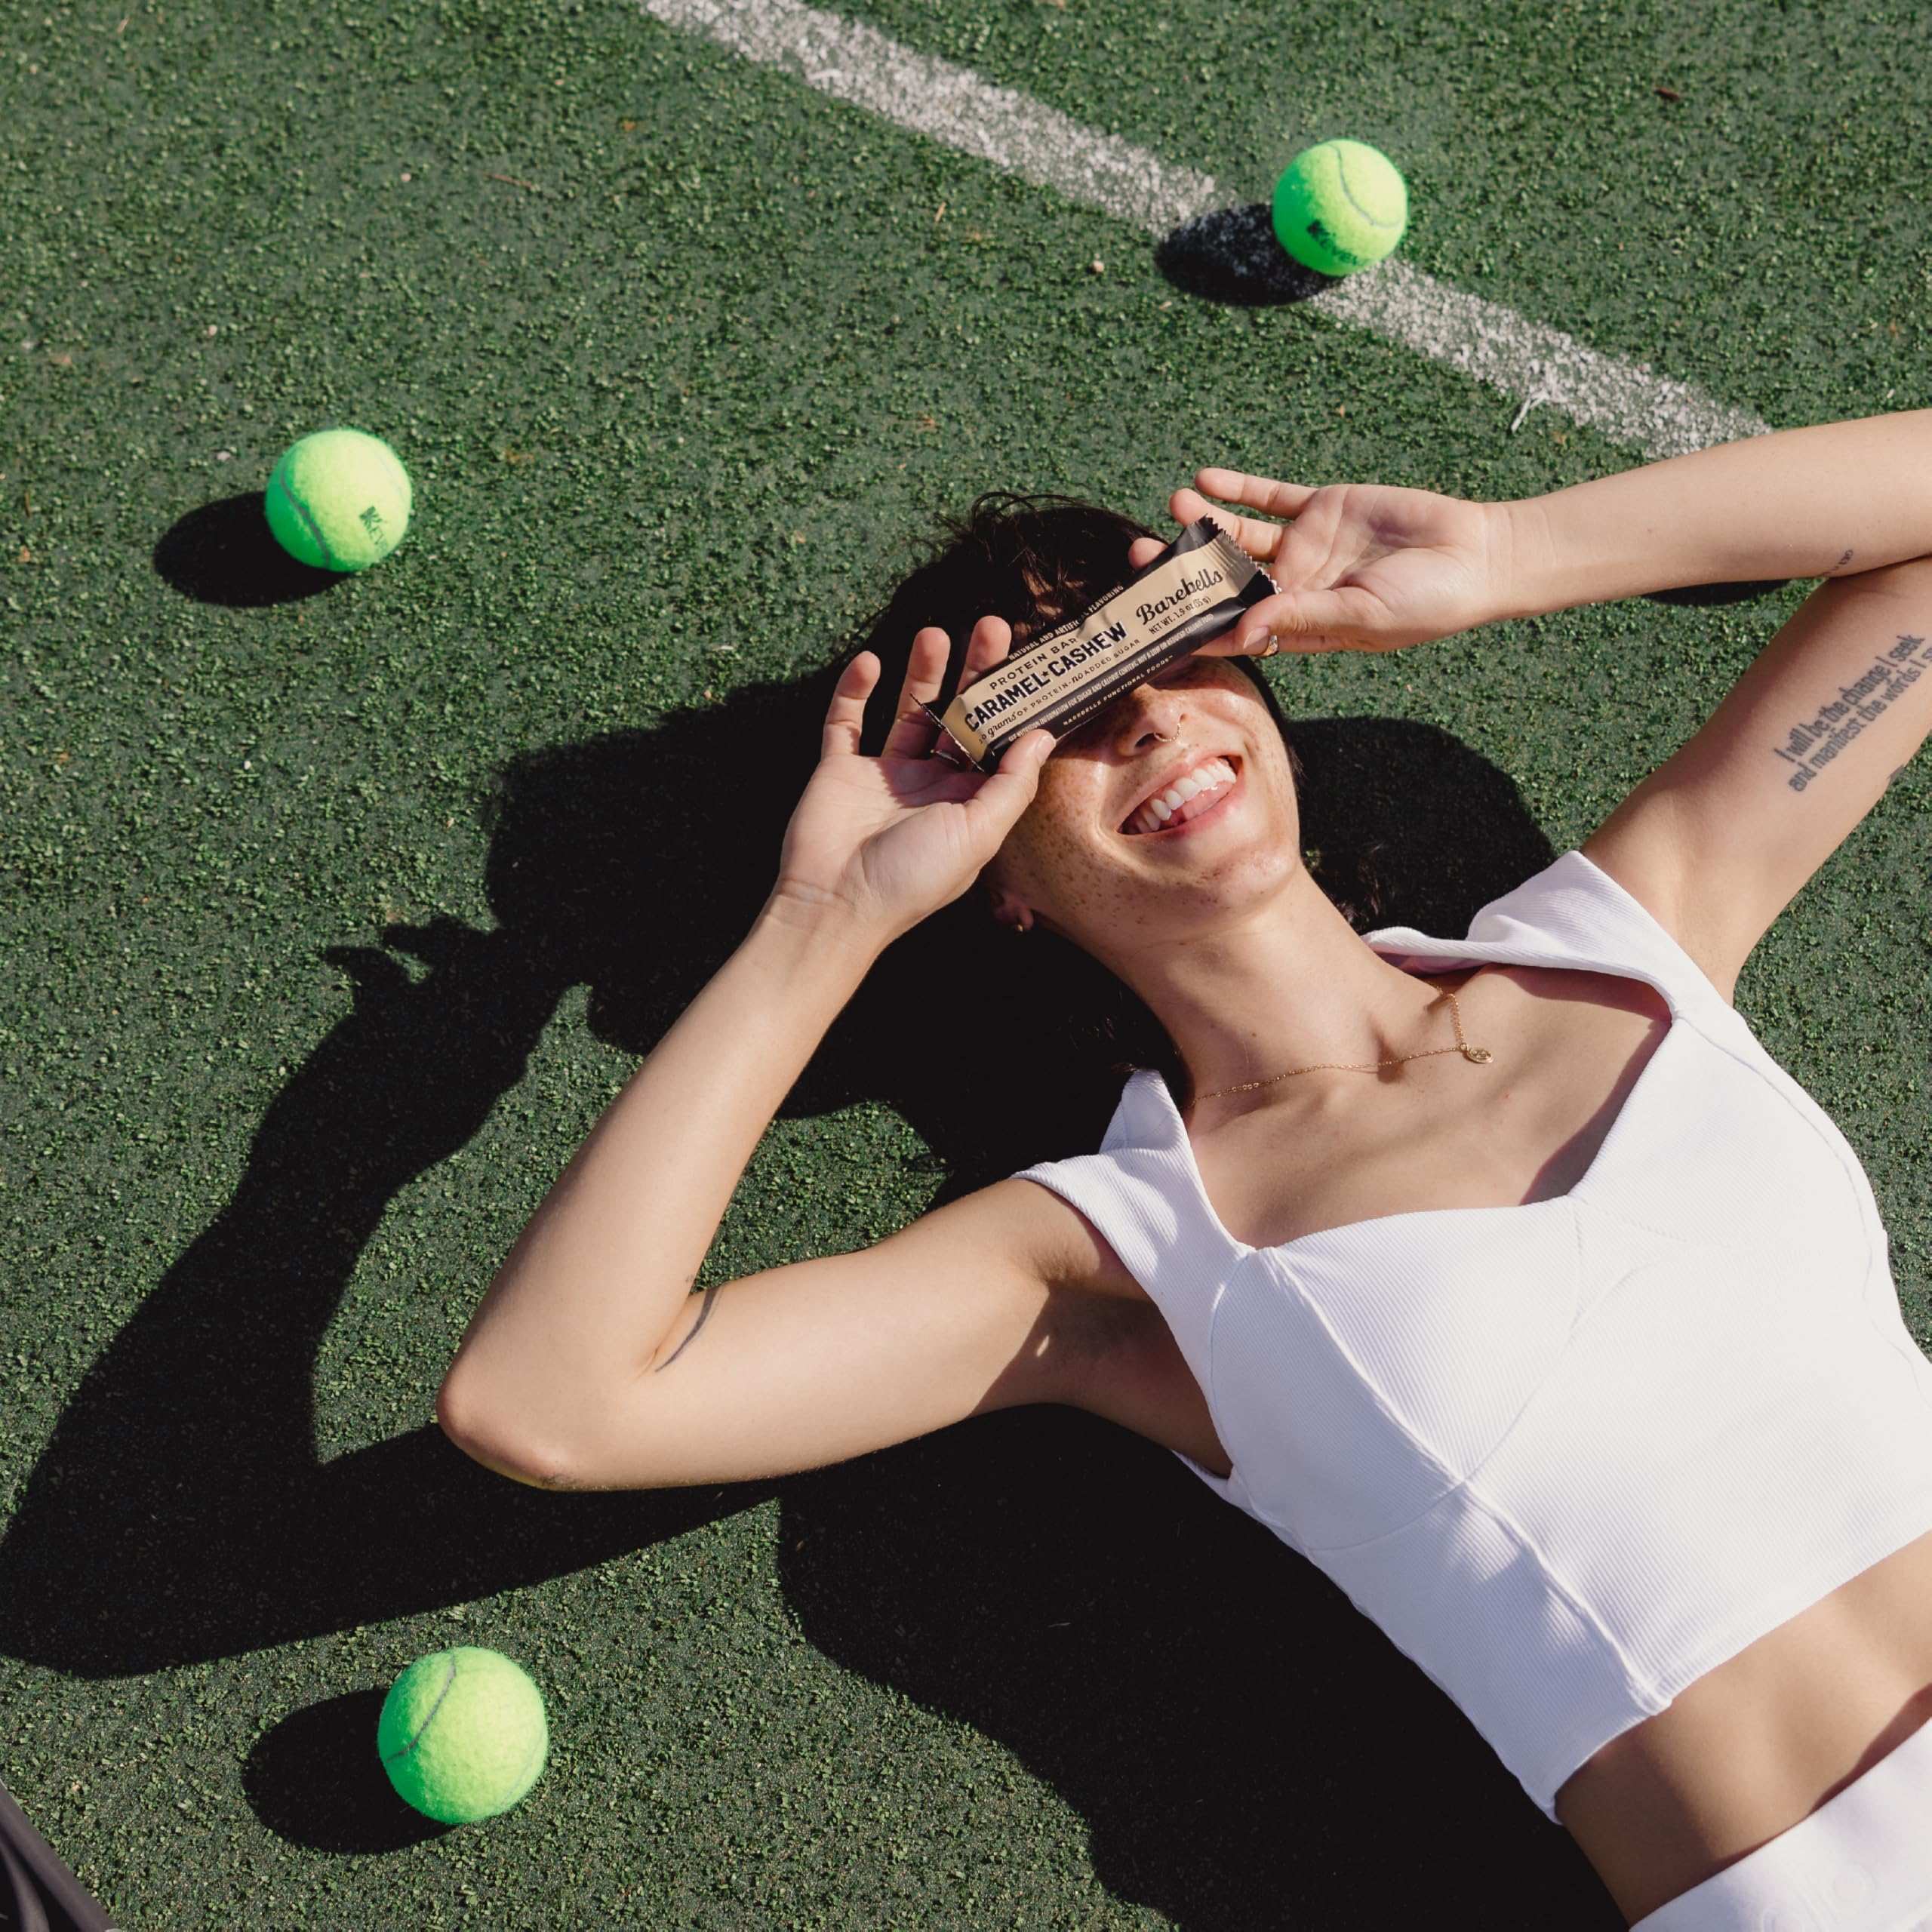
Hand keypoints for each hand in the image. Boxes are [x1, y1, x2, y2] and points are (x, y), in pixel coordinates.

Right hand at [770, 616, 1054, 945]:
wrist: (835, 904)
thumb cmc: (912, 879)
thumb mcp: (978, 834)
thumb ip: (1012, 784)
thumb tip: (1042, 735)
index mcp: (967, 803)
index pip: (998, 743)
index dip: (1013, 704)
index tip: (1033, 662)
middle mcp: (929, 785)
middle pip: (958, 716)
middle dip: (975, 674)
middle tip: (992, 627)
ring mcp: (883, 775)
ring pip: (907, 710)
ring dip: (921, 672)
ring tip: (936, 632)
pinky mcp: (839, 770)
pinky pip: (846, 721)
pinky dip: (854, 690)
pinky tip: (870, 661)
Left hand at [1127, 471, 1507, 654]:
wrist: (1477, 554)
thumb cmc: (1428, 602)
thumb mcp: (1363, 615)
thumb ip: (1302, 617)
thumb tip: (1244, 632)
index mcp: (1297, 626)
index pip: (1232, 630)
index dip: (1193, 627)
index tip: (1152, 624)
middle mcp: (1292, 589)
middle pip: (1223, 580)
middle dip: (1183, 570)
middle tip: (1141, 555)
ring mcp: (1305, 547)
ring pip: (1240, 536)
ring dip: (1206, 523)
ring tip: (1175, 506)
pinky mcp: (1321, 508)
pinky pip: (1270, 497)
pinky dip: (1240, 488)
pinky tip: (1205, 479)